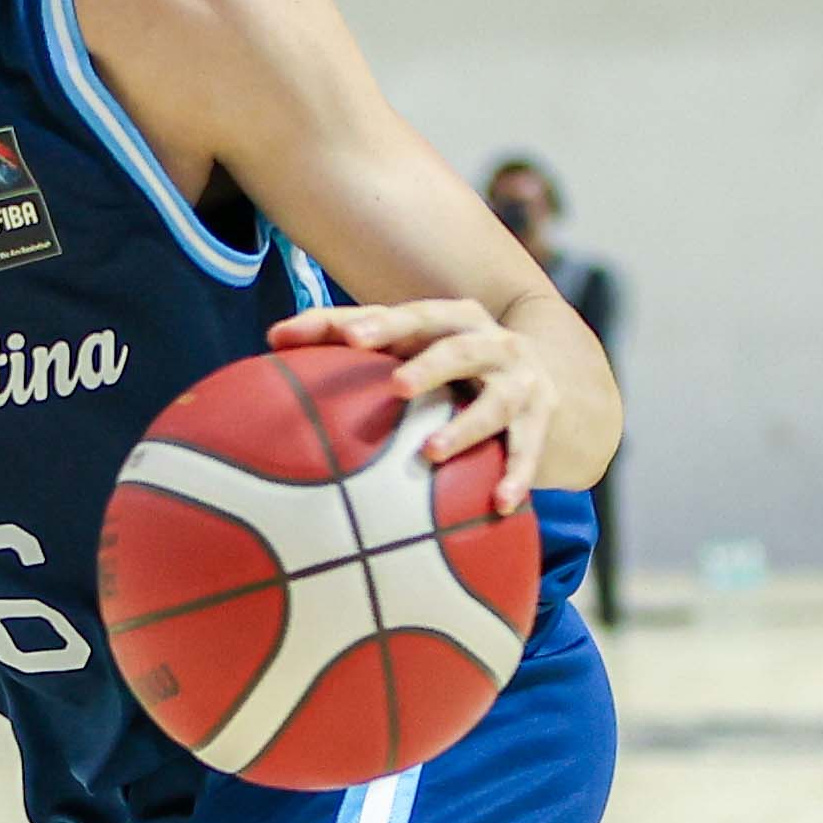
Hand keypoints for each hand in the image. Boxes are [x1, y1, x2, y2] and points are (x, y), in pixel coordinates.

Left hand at [273, 297, 555, 515]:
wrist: (551, 376)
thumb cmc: (452, 363)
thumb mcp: (414, 346)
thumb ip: (350, 338)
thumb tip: (272, 335)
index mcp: (450, 320)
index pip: (409, 317)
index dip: (379, 324)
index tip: (348, 337)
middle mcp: (490, 343)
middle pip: (458, 347)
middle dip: (429, 365)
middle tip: (395, 386)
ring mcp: (520, 382)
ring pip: (494, 403)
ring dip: (464, 427)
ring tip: (429, 452)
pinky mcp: (542, 420)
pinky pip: (529, 451)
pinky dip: (518, 475)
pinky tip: (500, 504)